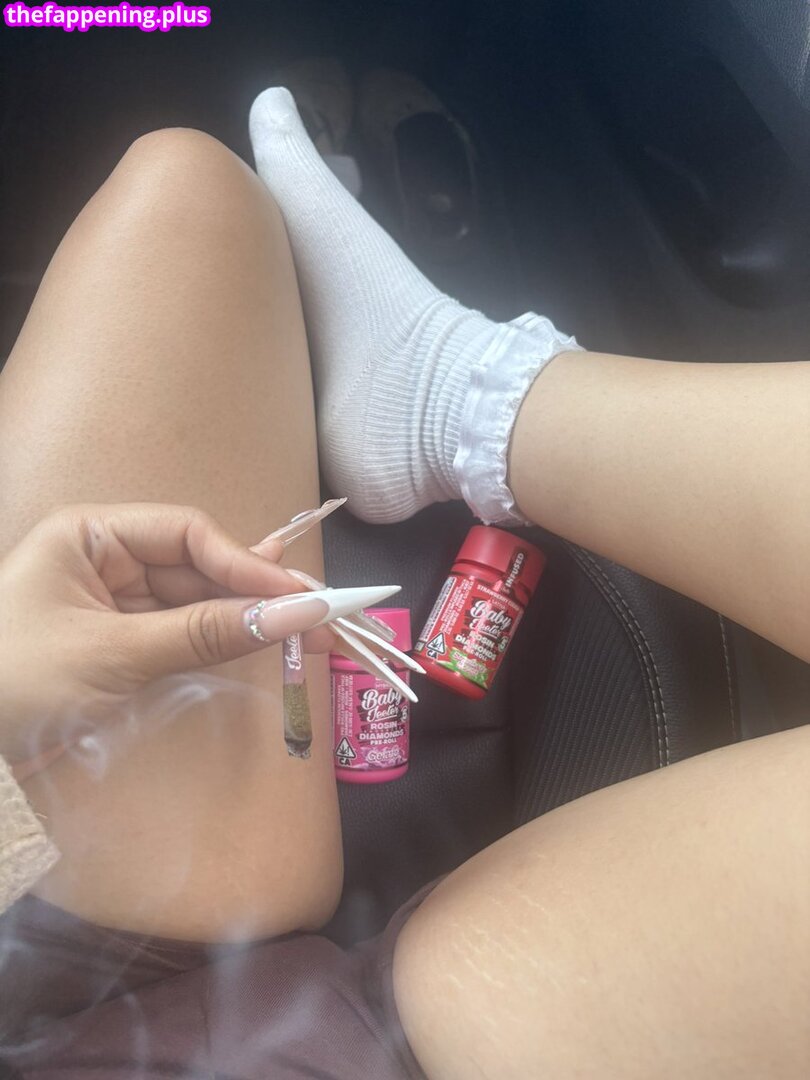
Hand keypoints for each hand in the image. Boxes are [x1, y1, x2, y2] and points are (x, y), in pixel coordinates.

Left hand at [0, 503, 334, 763]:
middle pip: (200, 567)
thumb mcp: (114, 653)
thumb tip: (296, 613)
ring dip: (248, 619)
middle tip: (322, 617)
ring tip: (310, 632)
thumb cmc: (16, 681)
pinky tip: (265, 638)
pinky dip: (221, 642)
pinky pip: (184, 633)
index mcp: (91, 535)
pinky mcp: (123, 644)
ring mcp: (116, 603)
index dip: (246, 563)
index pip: (188, 533)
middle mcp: (108, 560)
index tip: (299, 595)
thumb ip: (206, 632)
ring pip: (198, 603)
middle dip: (256, 593)